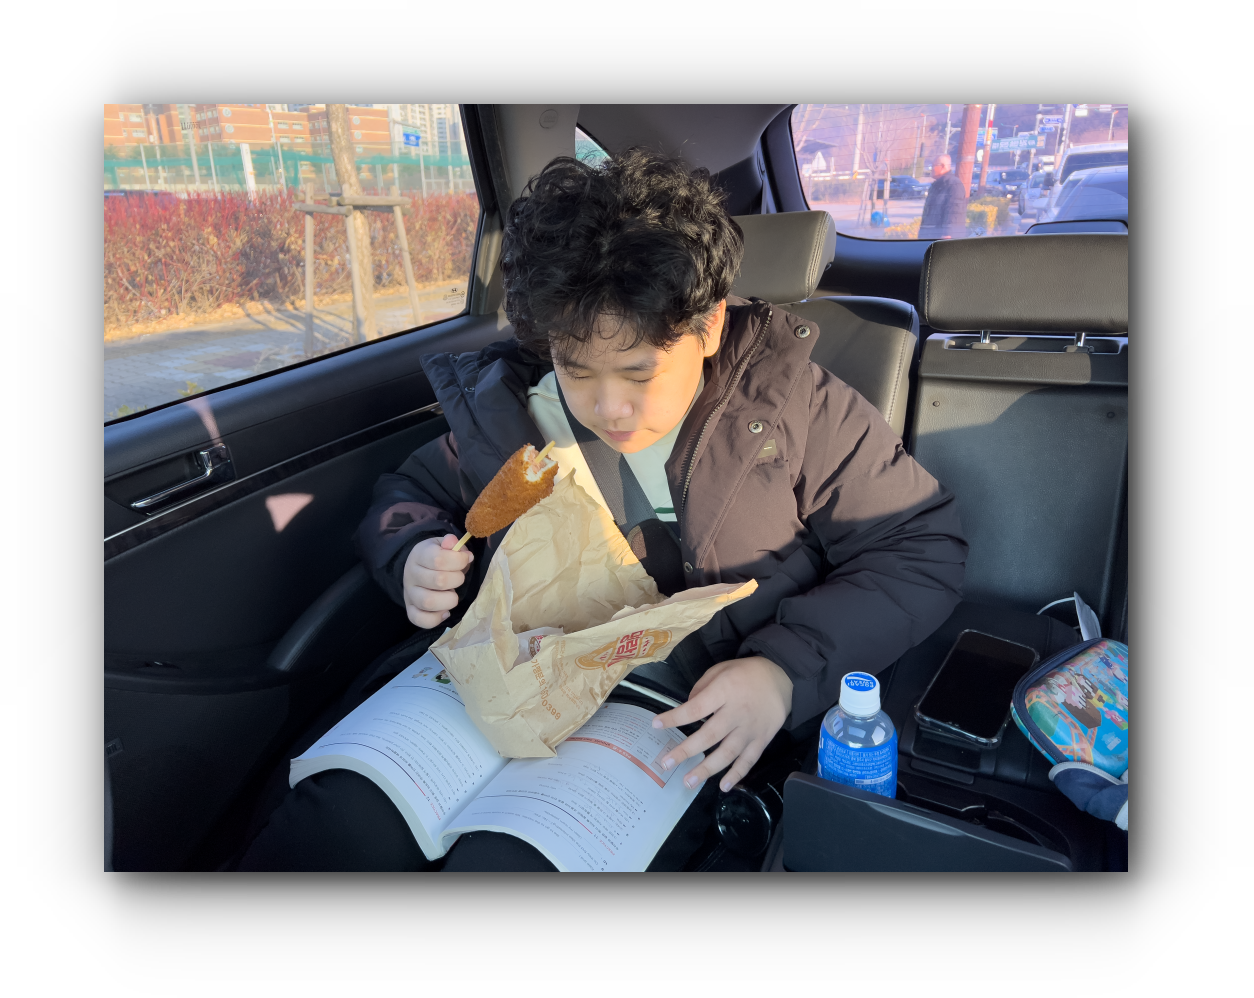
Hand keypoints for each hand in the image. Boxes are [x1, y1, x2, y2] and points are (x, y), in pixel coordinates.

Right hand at [402, 534, 473, 628]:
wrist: (416, 568)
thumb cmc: (436, 556)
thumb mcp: (442, 545)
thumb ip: (451, 543)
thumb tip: (453, 543)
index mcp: (419, 555)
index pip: (439, 560)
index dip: (459, 561)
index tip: (466, 559)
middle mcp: (411, 575)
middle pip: (438, 581)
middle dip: (457, 580)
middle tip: (459, 578)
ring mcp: (409, 594)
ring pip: (428, 602)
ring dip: (449, 600)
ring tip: (452, 595)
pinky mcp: (410, 610)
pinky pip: (420, 620)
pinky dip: (436, 619)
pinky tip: (445, 611)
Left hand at [652, 656, 792, 792]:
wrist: (781, 677)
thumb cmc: (745, 673)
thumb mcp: (720, 669)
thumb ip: (701, 689)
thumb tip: (686, 711)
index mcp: (724, 691)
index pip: (695, 708)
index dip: (675, 718)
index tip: (656, 725)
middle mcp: (737, 712)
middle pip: (709, 735)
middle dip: (686, 750)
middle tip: (666, 763)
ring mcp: (751, 728)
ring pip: (728, 752)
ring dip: (707, 768)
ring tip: (689, 781)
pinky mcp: (762, 739)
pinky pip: (749, 759)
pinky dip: (737, 774)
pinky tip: (724, 786)